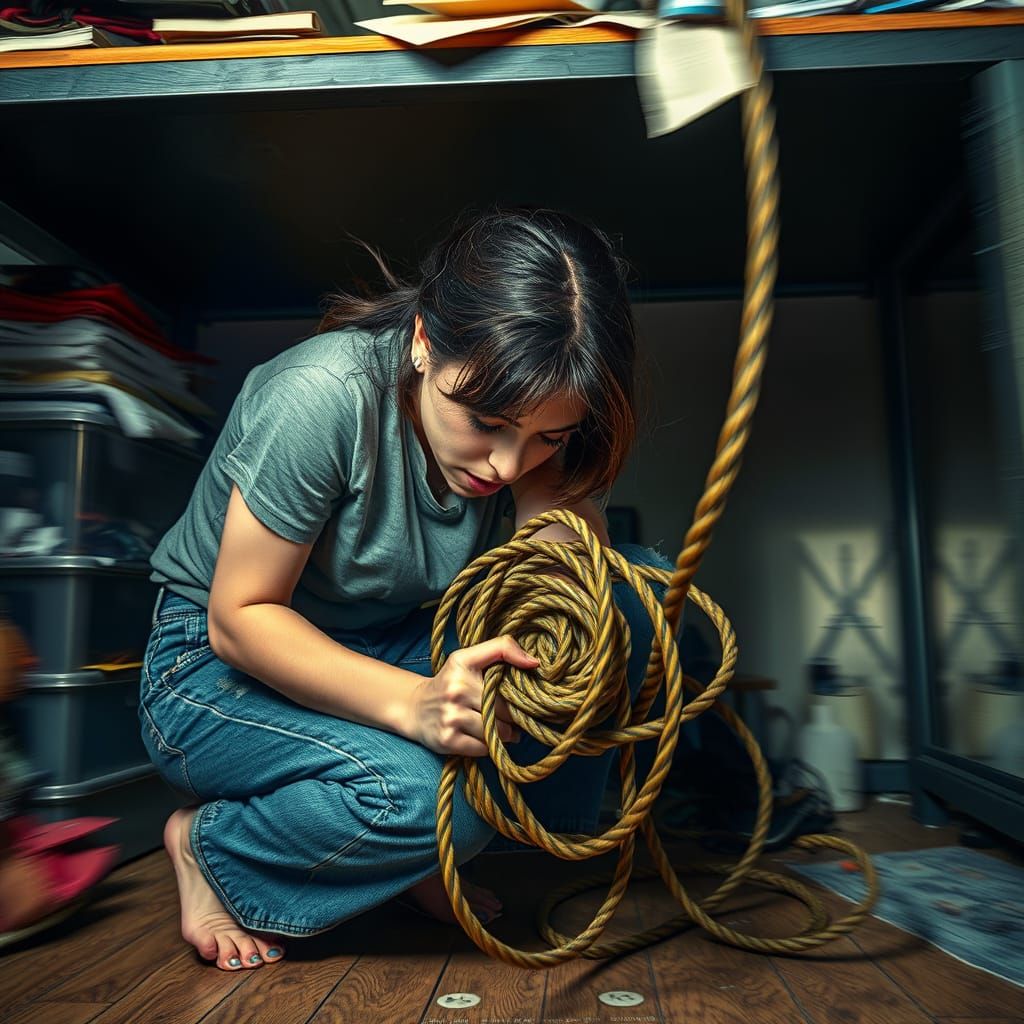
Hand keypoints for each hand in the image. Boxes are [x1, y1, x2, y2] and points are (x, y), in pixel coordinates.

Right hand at [408, 635, 537, 756]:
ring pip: (497, 730)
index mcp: (463, 663)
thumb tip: (534, 662)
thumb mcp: (468, 659)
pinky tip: (483, 738)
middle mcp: (456, 689)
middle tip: (513, 715)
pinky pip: (484, 748)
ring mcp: (451, 716)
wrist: (415, 708)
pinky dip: (488, 745)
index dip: (519, 671)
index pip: (502, 655)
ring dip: (504, 733)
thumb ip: (500, 649)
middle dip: (514, 713)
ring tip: (501, 728)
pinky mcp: (448, 740)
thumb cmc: (450, 683)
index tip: (531, 680)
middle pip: (505, 706)